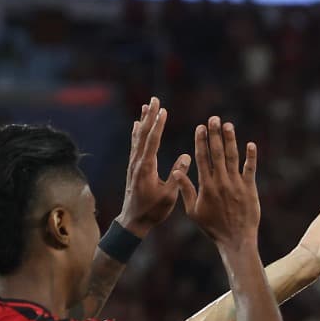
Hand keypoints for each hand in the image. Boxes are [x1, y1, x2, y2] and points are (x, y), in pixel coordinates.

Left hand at [116, 97, 192, 236]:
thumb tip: (187, 156)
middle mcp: (137, 162)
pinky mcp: (133, 167)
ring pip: (137, 137)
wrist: (133, 221)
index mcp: (146, 168)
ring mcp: (133, 164)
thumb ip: (177, 175)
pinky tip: (137, 125)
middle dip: (149, 116)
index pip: (153, 141)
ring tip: (146, 106)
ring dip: (143, 120)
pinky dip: (137, 132)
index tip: (163, 110)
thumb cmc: (152, 211)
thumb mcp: (168, 196)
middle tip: (154, 99)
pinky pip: (135, 145)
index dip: (158, 125)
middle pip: (143, 134)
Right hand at [177, 116, 258, 247]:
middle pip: (217, 153)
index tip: (200, 127)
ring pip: (233, 158)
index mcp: (206, 186)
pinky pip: (250, 169)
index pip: (202, 158)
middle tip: (213, 118)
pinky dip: (251, 156)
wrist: (236, 240)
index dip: (201, 141)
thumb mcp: (194, 211)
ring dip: (230, 140)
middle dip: (215, 134)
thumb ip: (186, 190)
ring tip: (228, 125)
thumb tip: (177, 170)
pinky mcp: (250, 189)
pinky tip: (250, 144)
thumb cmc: (213, 227)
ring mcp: (236, 185)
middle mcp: (221, 182)